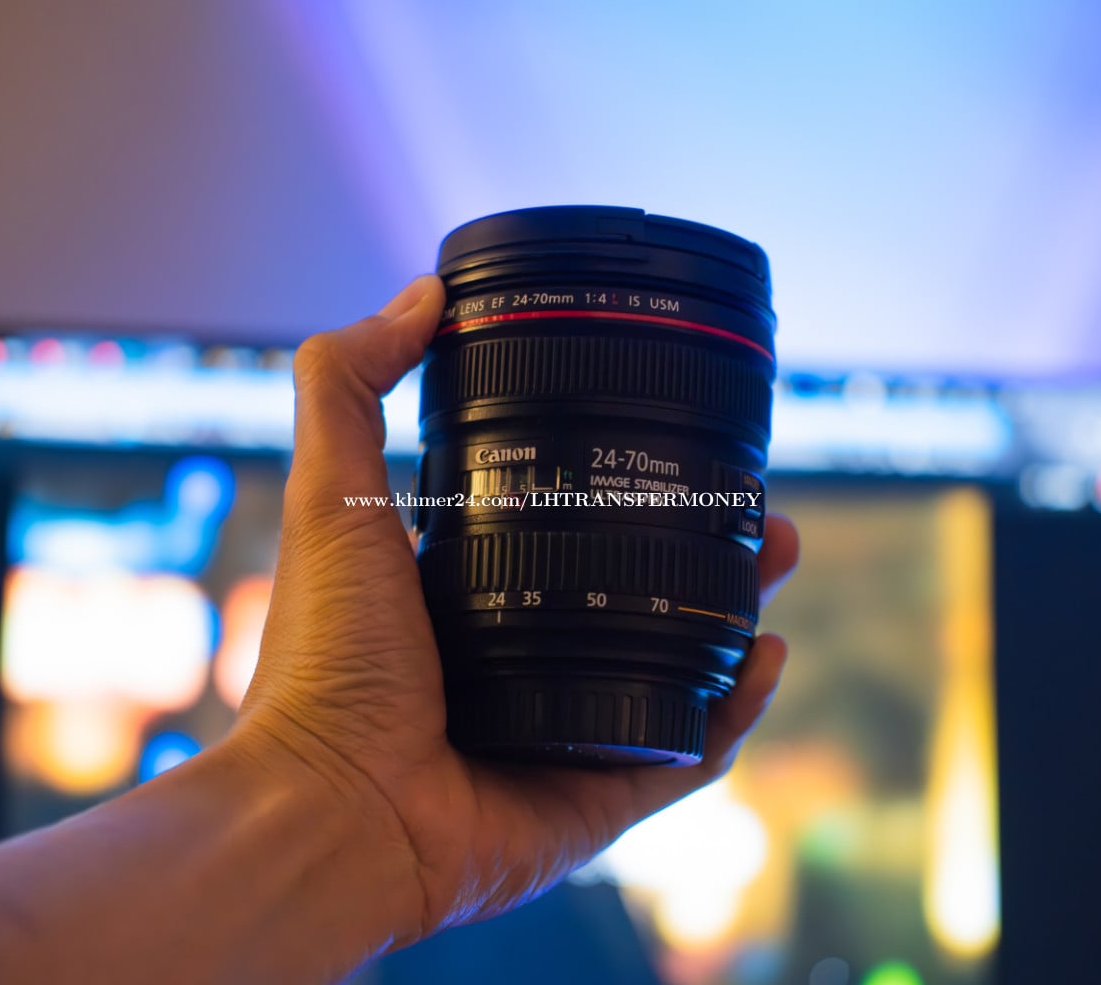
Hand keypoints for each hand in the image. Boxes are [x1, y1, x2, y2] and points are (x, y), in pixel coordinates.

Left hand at [230, 275, 799, 946]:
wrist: (331, 807)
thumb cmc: (324, 665)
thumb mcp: (332, 497)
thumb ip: (350, 385)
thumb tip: (418, 292)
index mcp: (465, 596)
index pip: (567, 531)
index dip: (628, 488)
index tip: (674, 444)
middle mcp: (521, 660)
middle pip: (640, 590)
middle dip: (709, 546)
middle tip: (756, 506)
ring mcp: (564, 730)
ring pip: (678, 665)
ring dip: (736, 613)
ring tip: (775, 556)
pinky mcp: (594, 797)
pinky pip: (686, 754)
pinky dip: (734, 713)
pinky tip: (763, 658)